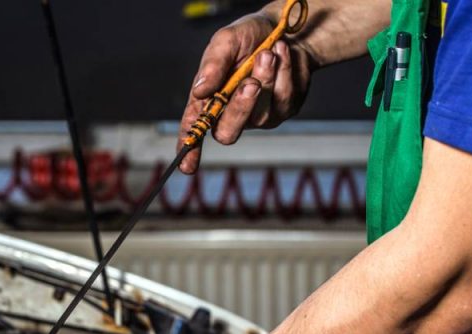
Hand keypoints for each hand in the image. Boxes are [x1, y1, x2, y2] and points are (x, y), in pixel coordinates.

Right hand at [178, 13, 313, 173]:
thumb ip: (212, 64)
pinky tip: (282, 54)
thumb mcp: (226, 40)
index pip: (193, 129)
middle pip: (228, 133)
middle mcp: (230, 113)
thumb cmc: (248, 38)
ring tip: (269, 52)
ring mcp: (258, 116)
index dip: (189, 148)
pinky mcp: (282, 110)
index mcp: (207, 99)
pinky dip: (284, 71)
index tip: (187, 166)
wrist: (284, 30)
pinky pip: (284, 98)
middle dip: (240, 108)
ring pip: (260, 113)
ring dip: (267, 78)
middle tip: (250, 82)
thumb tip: (200, 91)